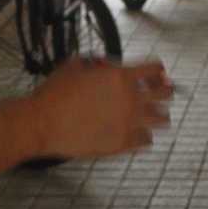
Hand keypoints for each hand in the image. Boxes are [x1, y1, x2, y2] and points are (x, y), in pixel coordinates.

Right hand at [30, 58, 172, 159]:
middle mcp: (130, 99)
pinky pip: (146, 141)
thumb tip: (102, 64)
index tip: (159, 73)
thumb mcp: (75, 66)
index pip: (155, 69)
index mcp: (120, 77)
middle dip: (164, 91)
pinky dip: (144, 136)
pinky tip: (139, 134)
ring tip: (156, 116)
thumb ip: (96, 64)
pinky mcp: (122, 144)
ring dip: (158, 115)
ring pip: (161, 119)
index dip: (158, 70)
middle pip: (165, 93)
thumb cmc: (54, 95)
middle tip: (163, 93)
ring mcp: (128, 123)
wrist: (42, 123)